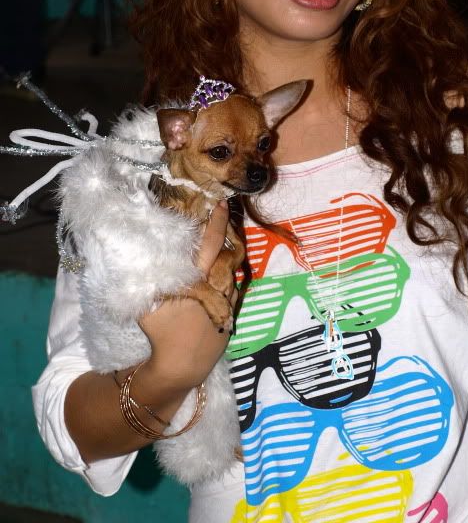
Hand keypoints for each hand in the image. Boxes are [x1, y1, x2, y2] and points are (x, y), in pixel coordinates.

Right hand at [138, 200, 235, 390]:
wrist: (180, 366)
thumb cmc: (161, 333)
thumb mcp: (147, 305)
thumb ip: (145, 280)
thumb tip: (133, 254)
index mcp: (197, 280)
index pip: (210, 244)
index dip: (215, 222)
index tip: (219, 203)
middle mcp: (217, 286)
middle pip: (225, 251)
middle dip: (224, 229)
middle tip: (222, 208)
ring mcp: (227, 300)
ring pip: (228, 269)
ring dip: (224, 254)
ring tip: (216, 238)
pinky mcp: (231, 312)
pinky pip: (230, 286)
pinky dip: (224, 274)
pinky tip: (215, 270)